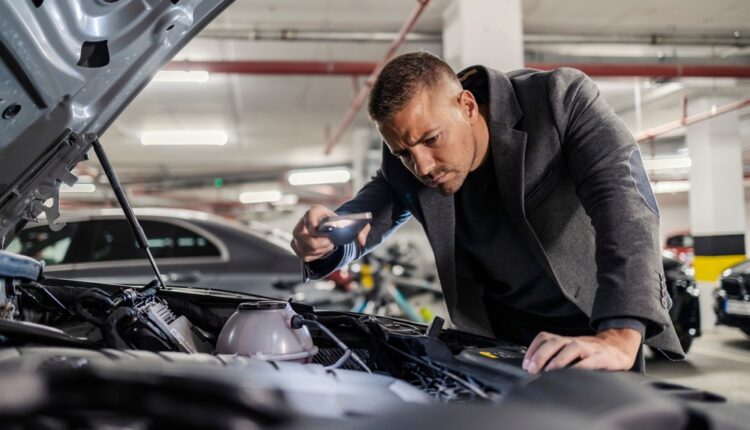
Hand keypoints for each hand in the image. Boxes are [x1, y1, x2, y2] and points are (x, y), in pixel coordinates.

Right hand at [290, 205, 370, 261]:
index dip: (311, 222)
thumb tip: (362, 241)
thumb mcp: (354, 224)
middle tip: (329, 243)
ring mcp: (298, 235)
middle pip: (299, 233)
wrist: (335, 229)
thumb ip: (362, 230)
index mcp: (316, 212)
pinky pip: (303, 255)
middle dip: (315, 242)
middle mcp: (303, 222)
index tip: (318, 230)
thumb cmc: (341, 224)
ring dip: (317, 250)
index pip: (309, 214)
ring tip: (329, 246)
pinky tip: (324, 250)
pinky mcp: (298, 246)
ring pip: (301, 247)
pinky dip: (315, 256)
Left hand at [522, 328, 640, 373]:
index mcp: (565, 341)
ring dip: (558, 359)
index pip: (544, 337)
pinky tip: (573, 374)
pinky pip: (591, 360)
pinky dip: (581, 366)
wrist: (618, 349)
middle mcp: (574, 342)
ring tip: (549, 371)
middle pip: (554, 341)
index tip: (526, 365)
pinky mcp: (602, 357)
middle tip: (532, 369)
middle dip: (540, 355)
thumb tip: (534, 370)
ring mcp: (589, 348)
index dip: (533, 349)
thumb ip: (555, 358)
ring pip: (572, 347)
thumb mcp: (570, 353)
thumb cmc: (590, 354)